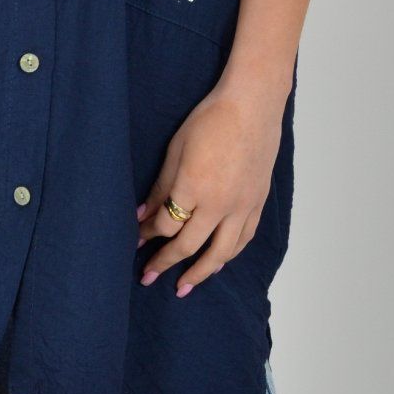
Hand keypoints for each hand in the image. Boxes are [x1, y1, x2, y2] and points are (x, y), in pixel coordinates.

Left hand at [135, 78, 285, 297]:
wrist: (252, 106)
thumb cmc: (210, 120)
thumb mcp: (176, 149)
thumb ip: (160, 187)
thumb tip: (142, 215)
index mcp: (193, 188)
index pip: (166, 225)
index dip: (148, 236)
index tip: (136, 242)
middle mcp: (219, 204)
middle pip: (188, 245)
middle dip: (164, 263)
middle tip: (147, 277)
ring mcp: (241, 206)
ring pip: (220, 253)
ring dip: (199, 273)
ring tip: (182, 287)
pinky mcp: (257, 203)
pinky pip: (242, 240)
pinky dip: (228, 255)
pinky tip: (218, 263)